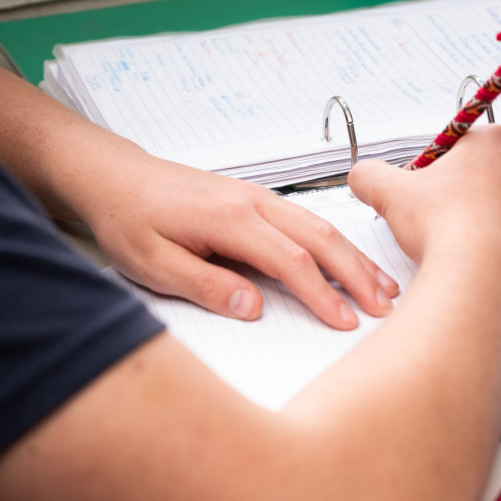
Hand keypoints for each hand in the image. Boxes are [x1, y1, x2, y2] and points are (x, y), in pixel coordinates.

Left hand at [60, 137, 398, 330]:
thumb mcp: (154, 265)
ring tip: (384, 287)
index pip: (291, 262)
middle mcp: (252, 203)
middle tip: (385, 308)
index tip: (346, 323)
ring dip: (355, 257)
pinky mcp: (254, 200)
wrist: (115, 177)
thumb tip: (254, 308)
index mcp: (230, 220)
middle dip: (357, 275)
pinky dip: (335, 242)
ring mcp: (257, 198)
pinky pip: (306, 220)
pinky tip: (348, 259)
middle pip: (321, 238)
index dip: (323, 295)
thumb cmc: (129, 220)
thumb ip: (206, 286)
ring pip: (320, 226)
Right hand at [347, 124, 500, 275]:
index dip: (425, 169)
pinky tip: (461, 252)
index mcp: (490, 141)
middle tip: (425, 214)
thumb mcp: (389, 191)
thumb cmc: (444, 226)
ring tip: (442, 236)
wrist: (478, 274)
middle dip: (446, 191)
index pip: (449, 145)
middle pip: (470, 172)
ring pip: (485, 202)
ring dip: (462, 215)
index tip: (414, 190)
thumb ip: (368, 175)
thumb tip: (362, 176)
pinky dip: (479, 238)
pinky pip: (498, 230)